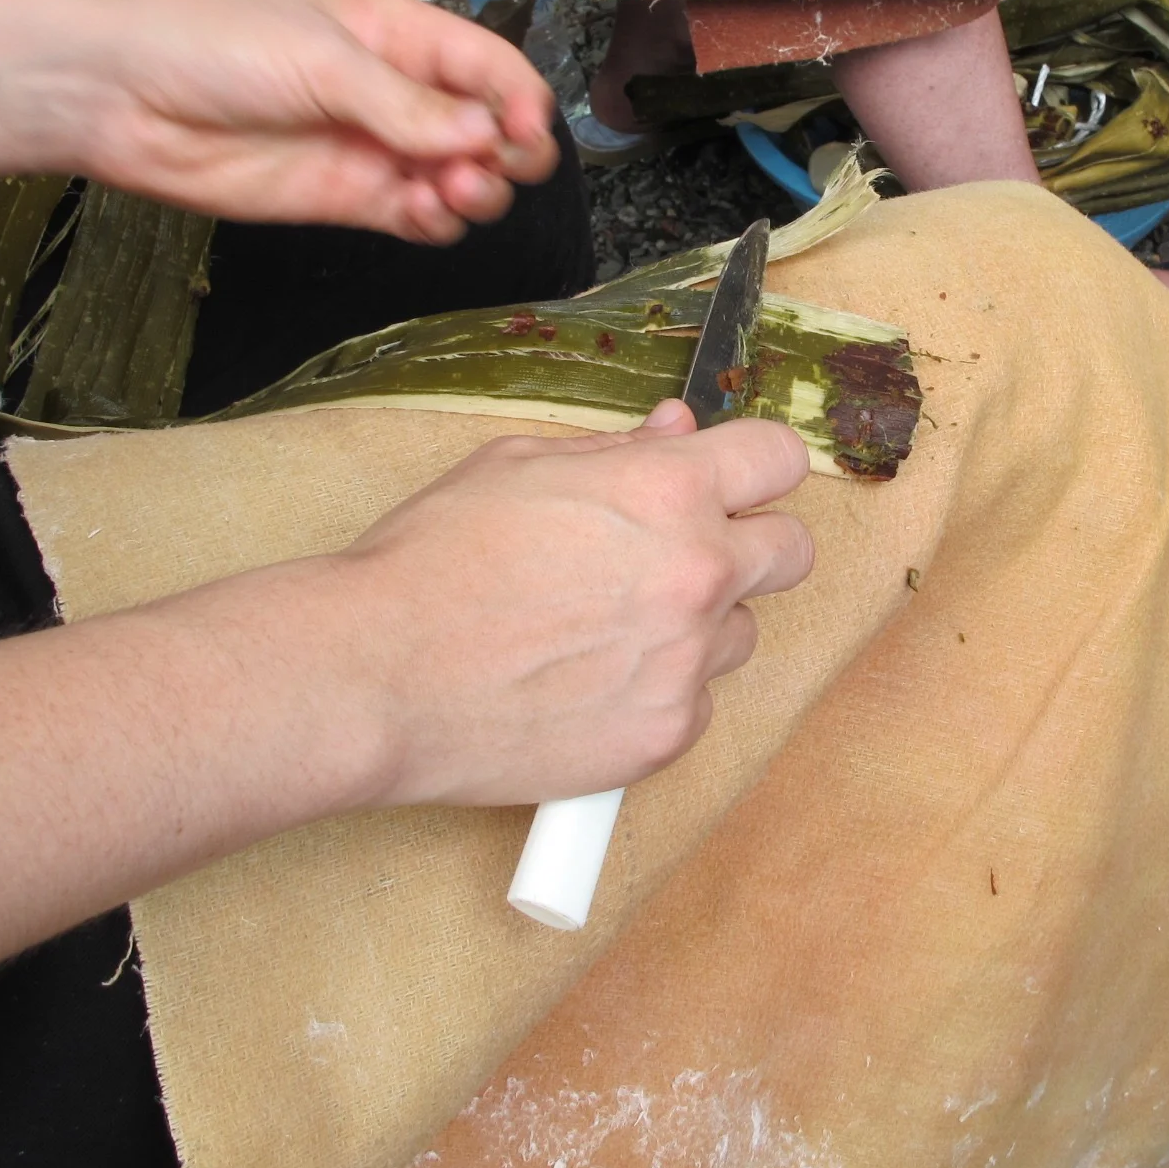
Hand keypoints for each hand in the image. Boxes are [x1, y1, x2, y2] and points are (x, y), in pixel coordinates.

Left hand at [0, 0, 561, 242]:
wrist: (120, 95)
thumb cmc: (209, 43)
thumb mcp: (320, 57)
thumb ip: (405, 103)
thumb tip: (483, 136)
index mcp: (396, 33)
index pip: (488, 67)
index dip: (519, 100)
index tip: (523, 133)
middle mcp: (395, 92)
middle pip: (487, 130)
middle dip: (504, 153)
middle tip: (485, 168)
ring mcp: (371, 148)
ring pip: (458, 180)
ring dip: (473, 192)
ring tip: (448, 193)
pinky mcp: (343, 198)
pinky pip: (414, 218)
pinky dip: (434, 223)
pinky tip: (422, 214)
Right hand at [311, 401, 814, 806]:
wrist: (375, 674)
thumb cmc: (430, 564)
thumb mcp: (518, 465)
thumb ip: (617, 450)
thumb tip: (676, 432)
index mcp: (666, 491)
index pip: (780, 459)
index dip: (757, 467)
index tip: (739, 482)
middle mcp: (696, 574)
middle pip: (793, 551)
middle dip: (750, 545)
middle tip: (683, 555)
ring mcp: (686, 662)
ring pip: (742, 633)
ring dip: (699, 625)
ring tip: (608, 628)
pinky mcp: (666, 735)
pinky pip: (696, 702)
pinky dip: (657, 693)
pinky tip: (588, 683)